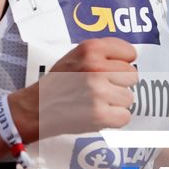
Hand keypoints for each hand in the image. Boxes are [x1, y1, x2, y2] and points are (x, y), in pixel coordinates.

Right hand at [11, 38, 137, 140]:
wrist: (36, 108)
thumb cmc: (59, 82)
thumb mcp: (76, 55)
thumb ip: (103, 53)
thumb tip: (131, 58)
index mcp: (90, 48)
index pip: (129, 53)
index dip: (122, 63)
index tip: (111, 70)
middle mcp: (95, 67)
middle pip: (132, 75)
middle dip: (119, 83)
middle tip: (101, 88)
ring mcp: (97, 92)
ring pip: (129, 97)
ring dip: (116, 103)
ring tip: (96, 102)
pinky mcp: (99, 114)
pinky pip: (125, 116)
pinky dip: (114, 119)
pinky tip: (98, 114)